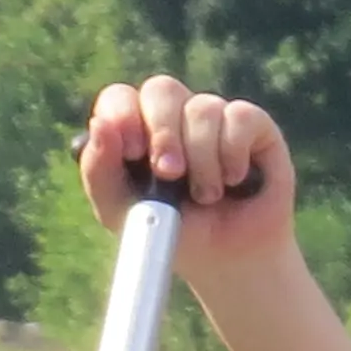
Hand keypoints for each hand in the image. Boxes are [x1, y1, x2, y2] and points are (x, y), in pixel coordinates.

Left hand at [79, 78, 293, 269]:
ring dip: (202, 161)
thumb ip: (99, 172)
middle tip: (169, 173)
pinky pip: (239, 117)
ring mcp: (213, 116)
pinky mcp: (252, 123)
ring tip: (207, 196)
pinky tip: (234, 180)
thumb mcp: (124, 214)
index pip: (120, 98)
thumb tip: (98, 126)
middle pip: (161, 90)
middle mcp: (174, 116)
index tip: (132, 151)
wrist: (228, 260)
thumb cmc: (172, 233)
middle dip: (163, 132)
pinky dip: (232, 154)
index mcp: (136, 130)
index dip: (122, 115)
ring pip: (202, 108)